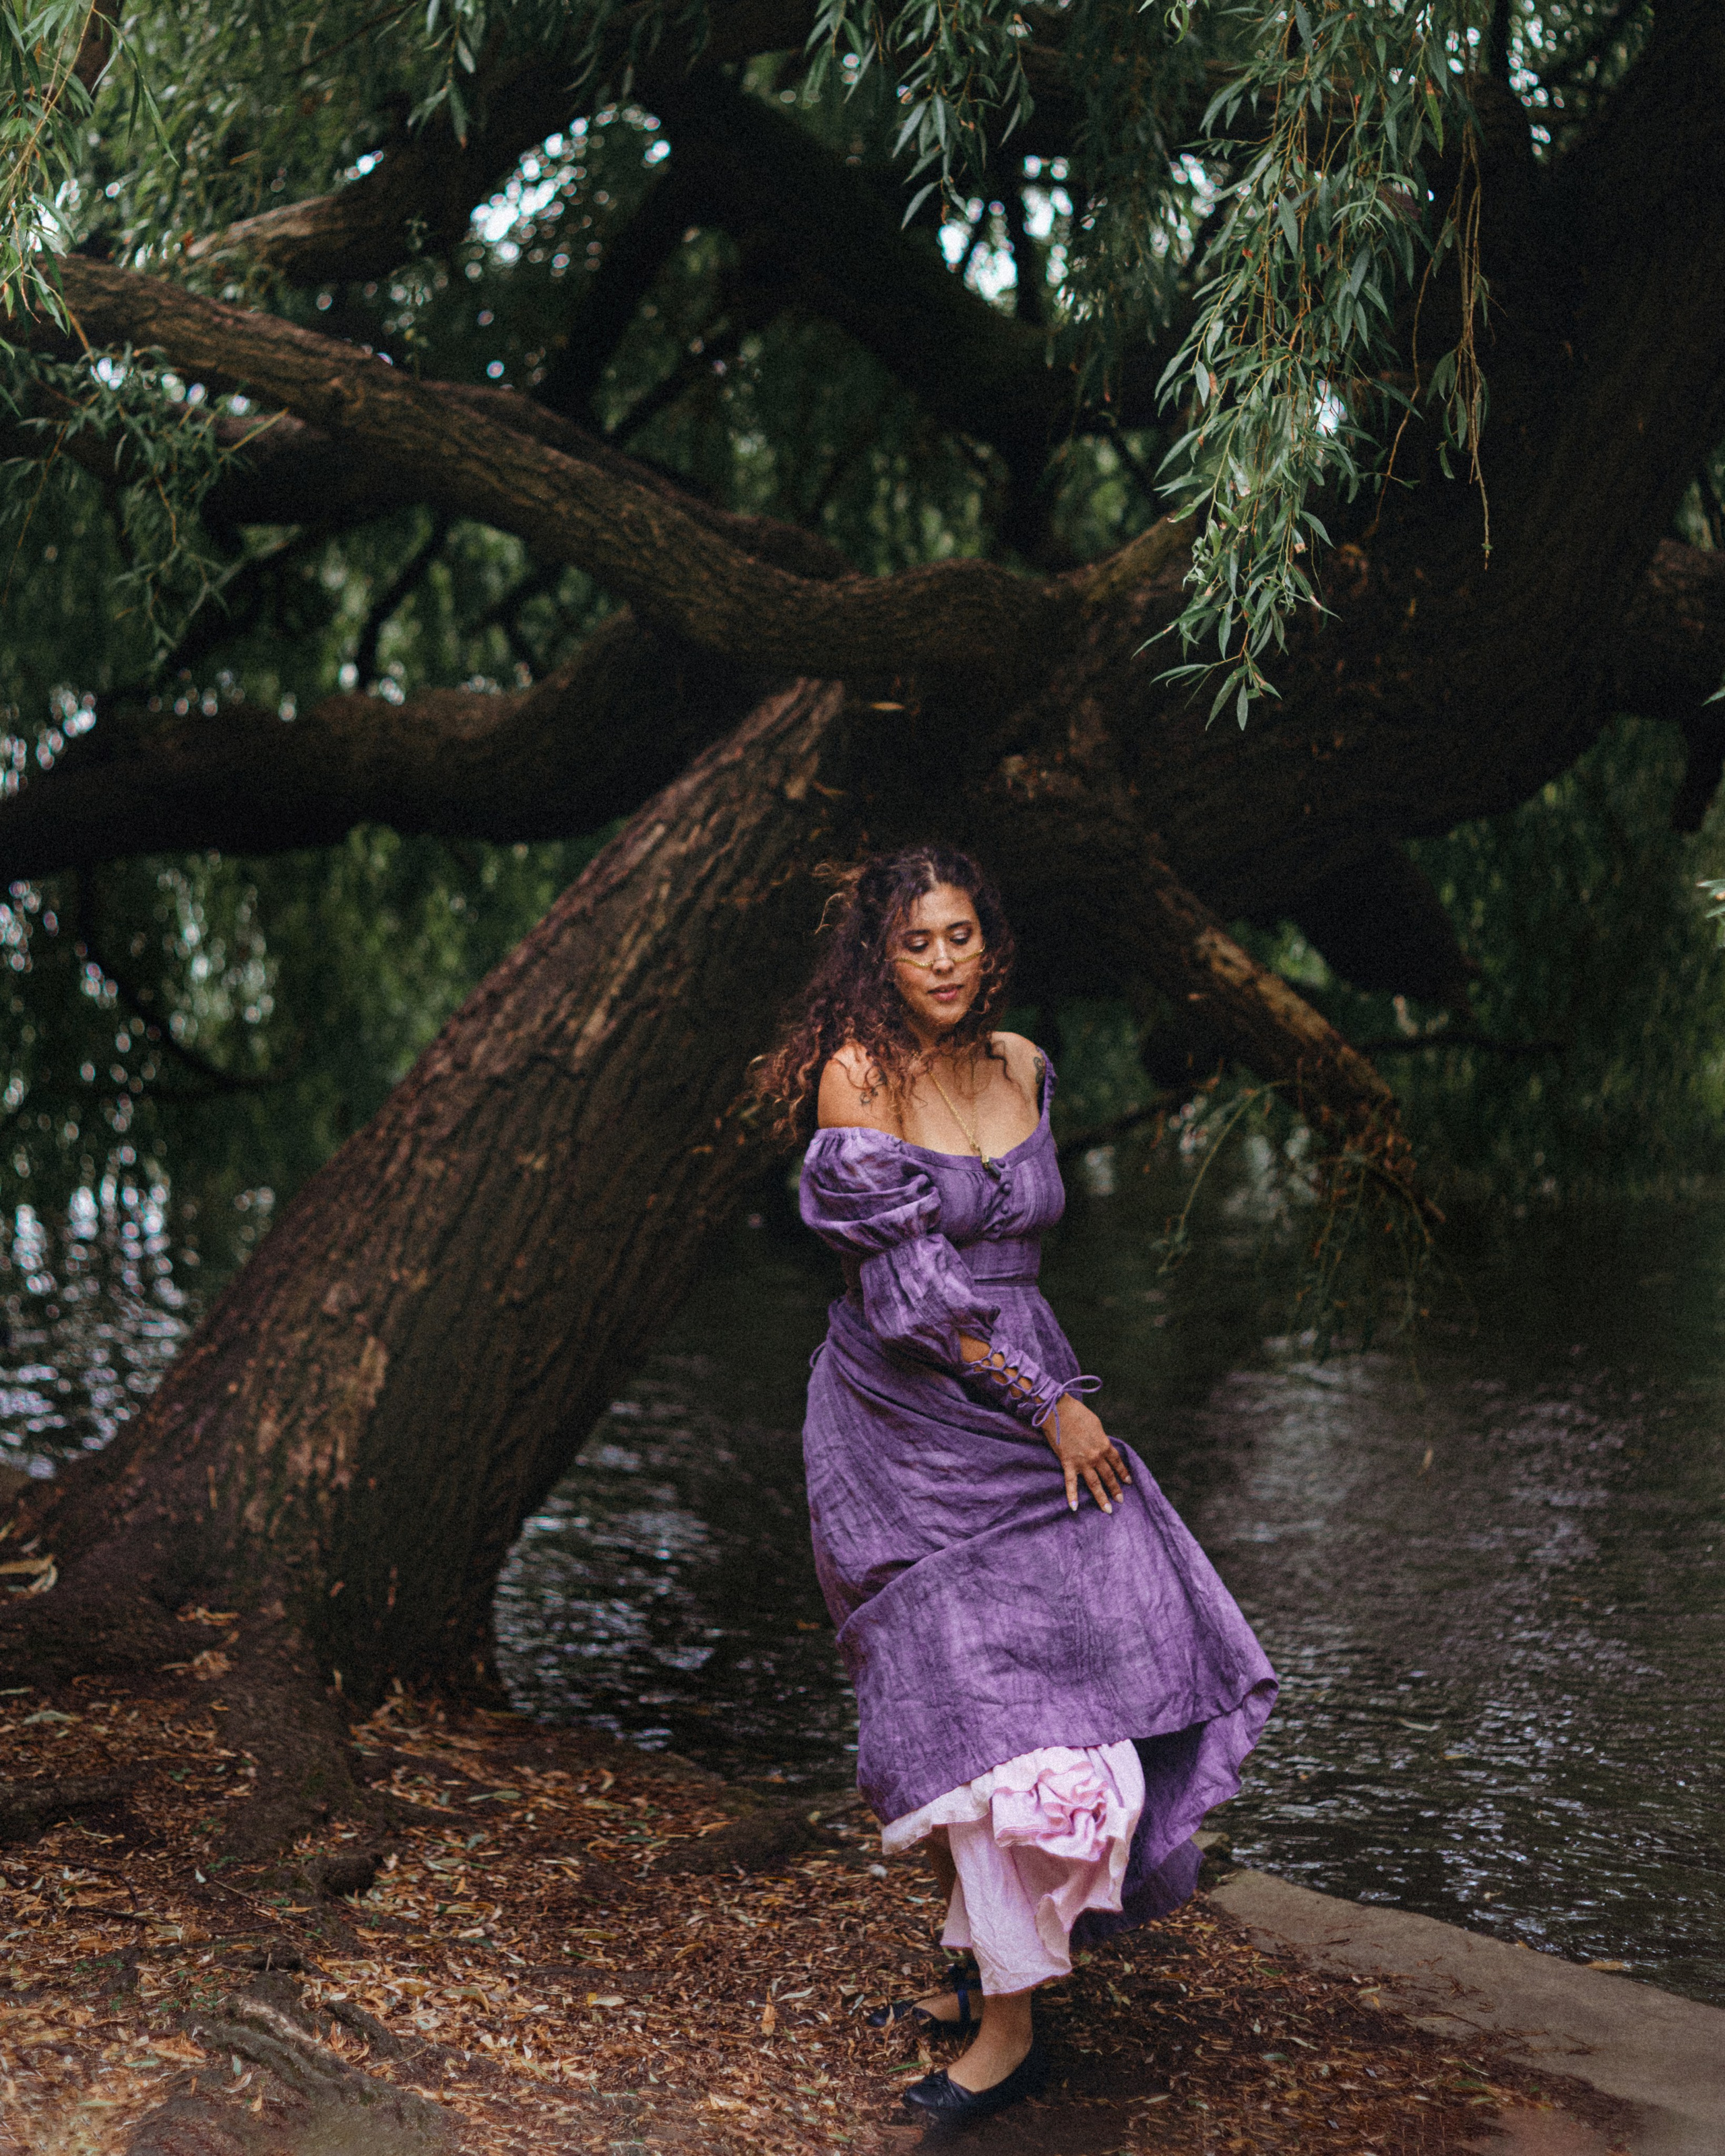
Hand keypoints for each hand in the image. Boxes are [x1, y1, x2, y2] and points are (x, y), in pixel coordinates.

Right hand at [1045, 1397, 1130, 1513]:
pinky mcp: (1067, 1463)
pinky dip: (1072, 1496)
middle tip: (1120, 1501)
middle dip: (1115, 1489)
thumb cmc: (1077, 1413)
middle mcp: (1096, 1456)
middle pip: (1108, 1476)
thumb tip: (1102, 1446)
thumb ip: (1100, 1438)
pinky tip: (1074, 1507)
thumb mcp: (1096, 1424)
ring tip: (1108, 1510)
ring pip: (1094, 1484)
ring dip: (1101, 1498)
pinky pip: (1071, 1483)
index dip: (1123, 1472)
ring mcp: (1082, 1462)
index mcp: (1104, 1445)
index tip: (1128, 1482)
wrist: (1058, 1411)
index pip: (1117, 1462)